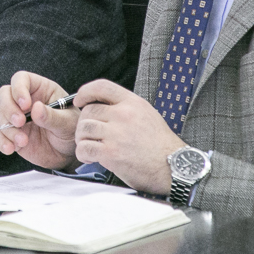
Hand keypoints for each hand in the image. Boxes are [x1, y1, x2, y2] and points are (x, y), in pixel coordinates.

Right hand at [0, 71, 80, 170]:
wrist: (69, 153)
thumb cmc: (71, 130)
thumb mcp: (67, 122)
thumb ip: (52, 116)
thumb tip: (36, 108)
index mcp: (40, 89)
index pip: (21, 79)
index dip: (19, 89)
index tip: (26, 105)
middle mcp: (25, 102)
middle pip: (4, 94)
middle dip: (8, 108)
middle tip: (20, 122)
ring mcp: (17, 118)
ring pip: (0, 115)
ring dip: (8, 128)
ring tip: (23, 141)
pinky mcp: (12, 135)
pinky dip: (2, 142)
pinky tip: (11, 149)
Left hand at [73, 79, 184, 193]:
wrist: (173, 167)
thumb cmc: (161, 145)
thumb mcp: (147, 115)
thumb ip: (125, 108)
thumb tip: (102, 108)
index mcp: (133, 103)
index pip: (102, 86)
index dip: (85, 92)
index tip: (80, 101)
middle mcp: (124, 115)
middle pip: (88, 110)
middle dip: (83, 123)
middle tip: (88, 135)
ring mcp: (117, 134)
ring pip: (83, 128)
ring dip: (81, 139)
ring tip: (90, 147)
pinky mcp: (111, 153)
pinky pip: (84, 148)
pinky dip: (83, 154)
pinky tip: (91, 158)